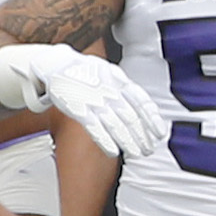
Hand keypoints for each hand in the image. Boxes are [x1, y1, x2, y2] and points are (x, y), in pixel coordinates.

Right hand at [0, 44, 167, 159]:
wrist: (55, 62)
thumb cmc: (87, 72)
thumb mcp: (110, 74)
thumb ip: (126, 91)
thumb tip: (145, 111)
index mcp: (119, 80)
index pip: (142, 102)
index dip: (152, 120)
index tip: (160, 134)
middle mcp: (109, 90)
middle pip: (131, 117)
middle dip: (142, 135)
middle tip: (149, 150)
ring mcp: (93, 99)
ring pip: (115, 124)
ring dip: (129, 141)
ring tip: (138, 154)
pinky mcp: (77, 107)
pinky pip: (93, 127)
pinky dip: (105, 140)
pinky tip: (114, 152)